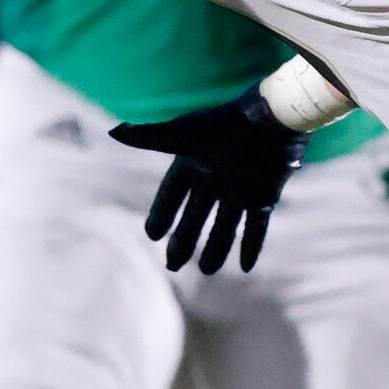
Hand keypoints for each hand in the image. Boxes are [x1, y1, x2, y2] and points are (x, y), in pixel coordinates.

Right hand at [110, 91, 304, 274]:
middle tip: (173, 265)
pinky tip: (246, 266)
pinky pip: (256, 225)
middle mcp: (215, 178)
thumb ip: (150, 137)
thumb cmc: (226, 124)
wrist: (273, 117)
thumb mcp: (184, 134)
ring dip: (216, 248)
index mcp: (193, 163)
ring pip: (225, 225)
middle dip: (184, 239)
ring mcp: (241, 188)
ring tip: (206, 271)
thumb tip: (114, 132)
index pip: (172, 194)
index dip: (162, 213)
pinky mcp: (266, 194)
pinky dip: (252, 245)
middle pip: (196, 215)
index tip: (152, 235)